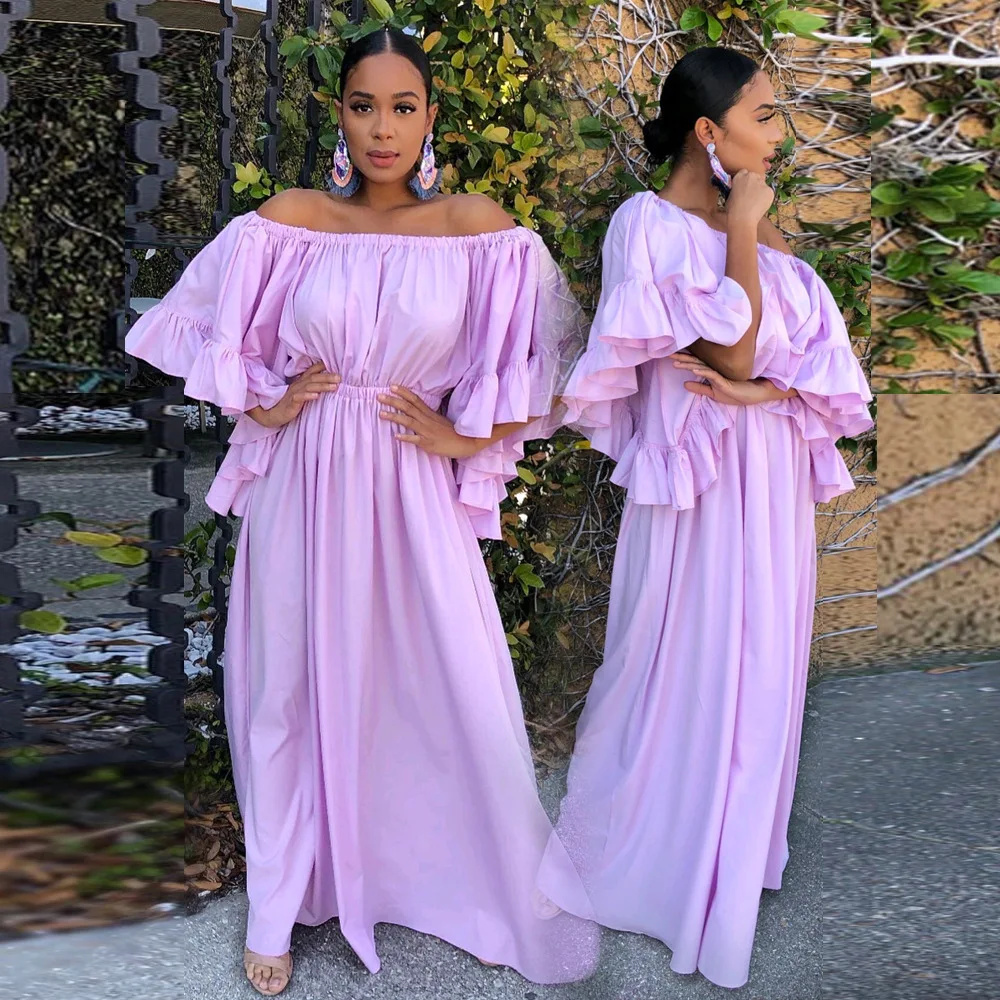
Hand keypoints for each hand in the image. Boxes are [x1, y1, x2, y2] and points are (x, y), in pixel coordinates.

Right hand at [249, 361, 340, 427]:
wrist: (274, 414)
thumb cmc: (291, 404)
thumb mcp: (303, 393)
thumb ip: (314, 388)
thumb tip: (331, 385)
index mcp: (302, 381)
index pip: (313, 370)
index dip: (323, 366)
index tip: (337, 364)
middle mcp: (298, 384)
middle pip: (314, 377)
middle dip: (327, 376)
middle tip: (340, 377)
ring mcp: (294, 393)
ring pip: (309, 386)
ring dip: (322, 385)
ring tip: (334, 387)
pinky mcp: (291, 402)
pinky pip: (299, 397)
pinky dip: (308, 396)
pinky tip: (317, 396)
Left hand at [378, 384, 487, 458]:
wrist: (468, 442)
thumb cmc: (454, 432)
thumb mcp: (440, 421)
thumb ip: (427, 417)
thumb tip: (415, 414)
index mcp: (430, 414)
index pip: (415, 399)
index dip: (403, 392)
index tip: (391, 386)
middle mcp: (427, 420)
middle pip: (408, 407)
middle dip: (393, 401)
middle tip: (379, 396)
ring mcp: (428, 431)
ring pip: (409, 421)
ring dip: (395, 417)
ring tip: (381, 413)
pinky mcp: (429, 443)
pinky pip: (416, 440)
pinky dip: (406, 437)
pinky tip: (396, 436)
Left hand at [671, 352, 787, 405]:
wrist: (755, 394)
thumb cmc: (736, 393)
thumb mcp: (713, 393)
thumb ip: (700, 388)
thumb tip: (684, 384)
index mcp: (711, 373)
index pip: (694, 365)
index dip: (682, 361)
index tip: (670, 357)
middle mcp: (714, 370)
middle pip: (695, 362)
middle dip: (682, 358)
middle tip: (668, 354)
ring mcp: (720, 375)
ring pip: (701, 367)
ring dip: (688, 364)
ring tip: (676, 363)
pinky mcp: (726, 381)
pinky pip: (712, 376)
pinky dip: (702, 372)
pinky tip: (693, 370)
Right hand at [726, 169, 773, 225]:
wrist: (742, 219)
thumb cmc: (732, 210)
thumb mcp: (730, 195)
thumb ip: (737, 188)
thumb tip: (741, 190)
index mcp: (739, 176)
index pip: (745, 172)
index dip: (745, 180)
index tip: (744, 187)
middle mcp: (751, 176)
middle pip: (755, 176)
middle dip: (754, 183)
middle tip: (751, 195)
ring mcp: (761, 182)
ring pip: (763, 185)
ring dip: (760, 191)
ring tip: (755, 203)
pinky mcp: (769, 190)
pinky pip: (768, 193)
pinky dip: (766, 198)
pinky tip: (760, 206)